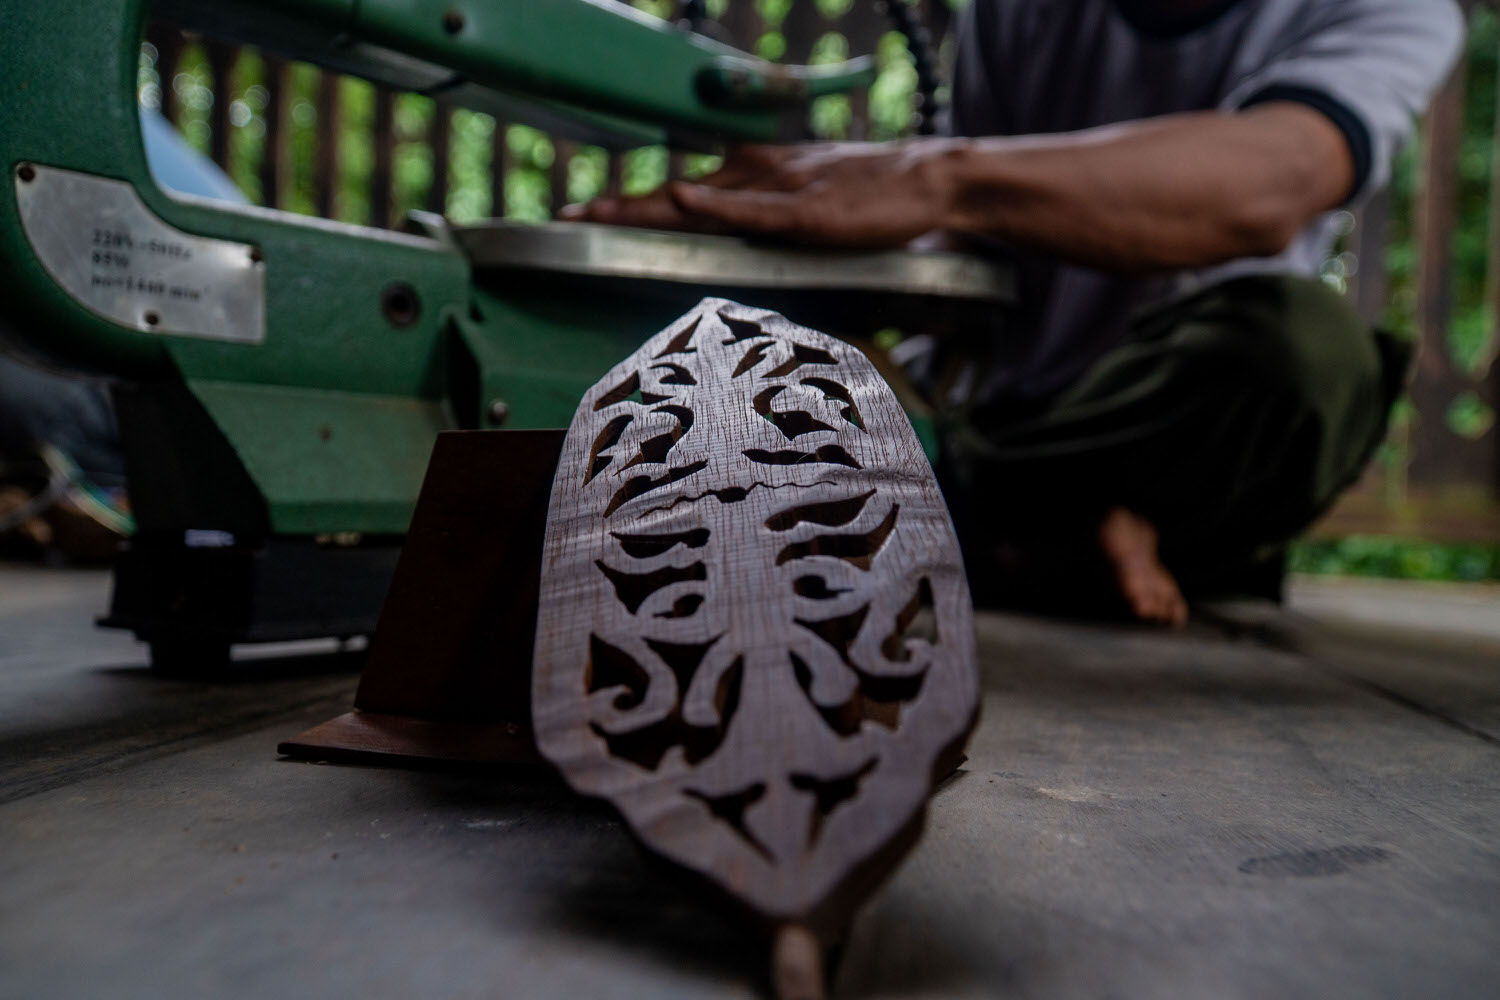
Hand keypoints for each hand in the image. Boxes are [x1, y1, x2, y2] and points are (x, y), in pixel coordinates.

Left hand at [559, 140, 960, 248]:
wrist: (929, 180)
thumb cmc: (872, 200)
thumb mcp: (805, 211)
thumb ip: (765, 222)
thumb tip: (730, 236)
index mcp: (752, 180)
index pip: (678, 195)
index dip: (628, 206)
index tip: (582, 216)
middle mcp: (755, 177)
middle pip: (674, 196)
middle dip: (618, 208)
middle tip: (566, 217)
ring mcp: (779, 192)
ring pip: (701, 198)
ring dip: (648, 205)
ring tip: (600, 212)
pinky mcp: (807, 210)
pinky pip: (754, 208)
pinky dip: (716, 203)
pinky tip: (682, 198)